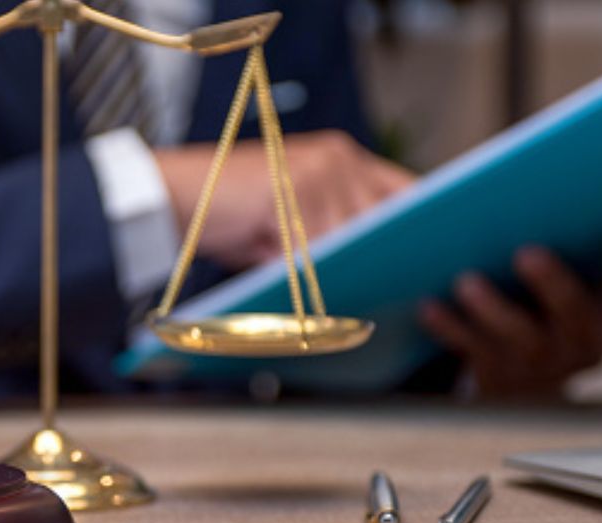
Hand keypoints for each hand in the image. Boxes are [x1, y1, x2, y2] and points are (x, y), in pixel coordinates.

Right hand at [154, 130, 414, 269]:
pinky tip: (292, 280)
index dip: (414, 222)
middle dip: (375, 255)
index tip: (428, 253)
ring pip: (348, 237)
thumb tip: (376, 269)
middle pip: (378, 219)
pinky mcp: (293, 190)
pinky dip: (305, 270)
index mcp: (341, 157)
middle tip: (383, 287)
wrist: (174, 197)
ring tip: (319, 286)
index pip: (401, 188)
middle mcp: (337, 157)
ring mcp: (317, 172)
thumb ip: (333, 233)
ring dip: (334, 267)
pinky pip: (314, 246)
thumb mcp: (292, 223)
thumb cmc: (231, 217)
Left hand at [418, 223, 601, 398]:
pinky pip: (473, 351)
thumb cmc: (543, 305)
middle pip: (572, 313)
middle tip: (527, 252)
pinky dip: (450, 328)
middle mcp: (583, 342)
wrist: (521, 377)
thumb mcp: (569, 282)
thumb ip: (571, 247)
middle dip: (552, 283)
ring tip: (466, 281)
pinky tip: (429, 306)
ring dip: (492, 309)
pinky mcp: (499, 377)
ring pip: (520, 337)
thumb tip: (554, 183)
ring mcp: (541, 364)